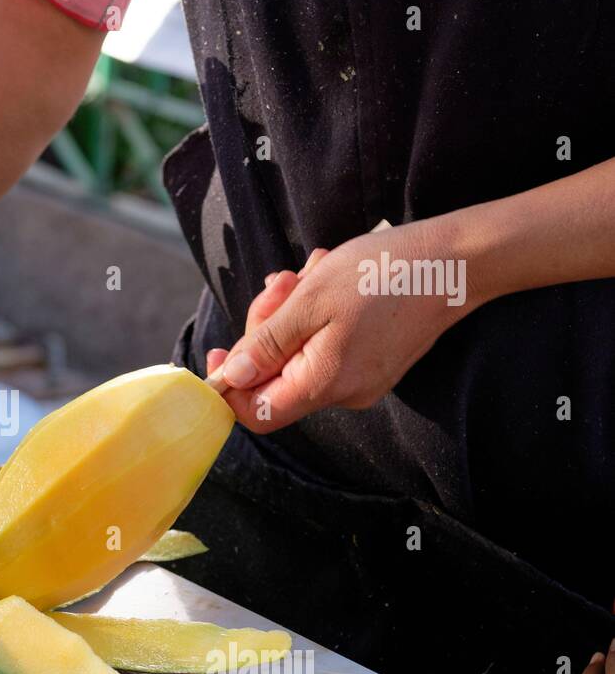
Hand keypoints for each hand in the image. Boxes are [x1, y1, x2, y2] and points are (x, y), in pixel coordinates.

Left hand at [209, 219, 472, 431]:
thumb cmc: (384, 274)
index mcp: (324, 384)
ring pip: (299, 352)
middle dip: (267, 327)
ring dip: (292, 311)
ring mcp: (362, 377)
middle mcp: (344, 392)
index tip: (216, 351)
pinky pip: (326, 343)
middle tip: (280, 285)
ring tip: (310, 272)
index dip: (230, 387)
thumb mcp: (310, 301)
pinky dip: (317, 312)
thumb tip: (230, 378)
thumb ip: (266, 343)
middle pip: (275, 376)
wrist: (458, 259)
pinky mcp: (374, 359)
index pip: (258, 414)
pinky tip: (326, 279)